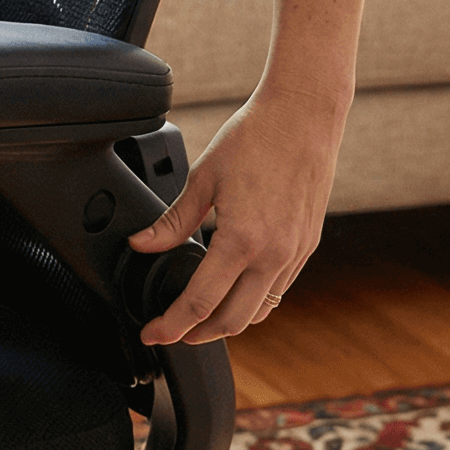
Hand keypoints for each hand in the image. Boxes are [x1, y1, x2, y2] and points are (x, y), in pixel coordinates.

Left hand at [125, 83, 343, 344]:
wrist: (305, 115)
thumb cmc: (255, 137)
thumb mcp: (203, 178)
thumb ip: (172, 221)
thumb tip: (141, 245)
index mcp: (242, 240)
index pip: (201, 302)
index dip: (172, 325)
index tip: (153, 334)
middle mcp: (274, 254)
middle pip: (233, 321)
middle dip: (198, 335)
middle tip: (172, 333)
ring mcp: (296, 252)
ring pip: (260, 310)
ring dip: (229, 321)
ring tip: (200, 317)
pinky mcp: (308, 245)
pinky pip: (280, 289)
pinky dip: (254, 300)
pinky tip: (235, 290)